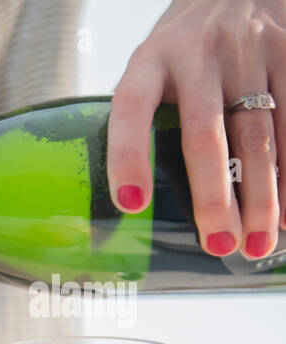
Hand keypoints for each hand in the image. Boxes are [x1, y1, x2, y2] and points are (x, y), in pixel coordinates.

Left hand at [108, 0, 285, 258]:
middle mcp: (198, 54)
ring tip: (260, 243)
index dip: (129, 156)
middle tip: (219, 245)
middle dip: (213, 195)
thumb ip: (147, 117)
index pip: (131, 108)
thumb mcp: (153, 66)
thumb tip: (135, 204)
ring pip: (260, 133)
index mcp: (150, 60)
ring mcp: (249, 51)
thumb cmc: (185, 48)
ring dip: (263, 195)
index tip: (131, 205)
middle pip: (205, 132)